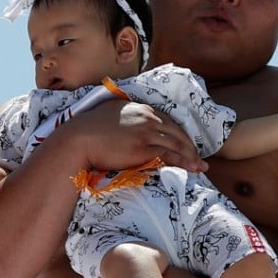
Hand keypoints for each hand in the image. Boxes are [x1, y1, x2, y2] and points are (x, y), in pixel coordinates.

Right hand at [72, 100, 206, 172]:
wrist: (78, 140)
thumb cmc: (88, 130)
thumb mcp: (110, 114)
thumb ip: (124, 117)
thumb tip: (126, 124)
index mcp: (140, 108)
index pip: (168, 121)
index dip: (180, 133)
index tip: (186, 144)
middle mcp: (147, 117)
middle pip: (177, 132)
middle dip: (191, 146)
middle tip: (199, 158)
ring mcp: (146, 132)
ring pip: (177, 144)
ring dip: (191, 157)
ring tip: (199, 167)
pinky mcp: (143, 148)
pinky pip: (169, 155)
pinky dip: (182, 162)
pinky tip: (190, 169)